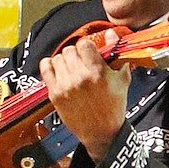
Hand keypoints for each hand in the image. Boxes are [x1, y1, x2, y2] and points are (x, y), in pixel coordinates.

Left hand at [39, 29, 129, 160]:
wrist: (102, 133)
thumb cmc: (114, 107)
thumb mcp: (122, 80)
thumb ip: (116, 54)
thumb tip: (111, 34)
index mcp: (97, 72)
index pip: (85, 44)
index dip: (88, 47)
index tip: (91, 53)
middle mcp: (79, 77)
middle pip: (70, 49)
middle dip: (77, 54)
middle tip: (82, 63)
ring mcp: (65, 85)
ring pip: (58, 57)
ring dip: (65, 61)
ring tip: (72, 69)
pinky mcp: (55, 93)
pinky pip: (45, 68)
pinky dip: (50, 65)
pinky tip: (58, 70)